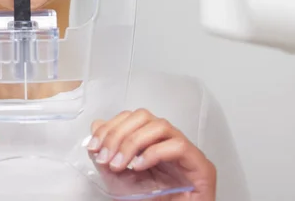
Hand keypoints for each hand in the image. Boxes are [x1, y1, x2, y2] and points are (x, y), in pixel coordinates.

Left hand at [87, 109, 215, 200]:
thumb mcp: (119, 178)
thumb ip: (107, 153)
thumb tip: (96, 125)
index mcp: (151, 140)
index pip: (130, 118)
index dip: (110, 127)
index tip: (93, 147)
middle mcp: (169, 140)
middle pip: (143, 116)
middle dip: (118, 134)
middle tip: (105, 157)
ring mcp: (186, 150)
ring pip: (160, 126)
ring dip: (133, 142)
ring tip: (119, 164)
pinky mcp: (200, 164)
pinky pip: (178, 146)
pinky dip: (153, 153)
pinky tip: (139, 166)